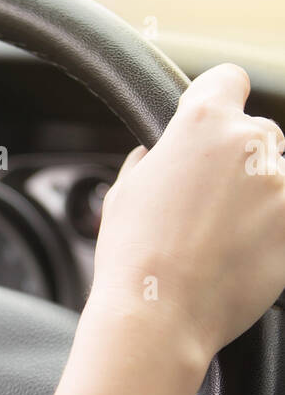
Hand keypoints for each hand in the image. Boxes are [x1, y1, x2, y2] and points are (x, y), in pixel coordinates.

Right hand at [89, 63, 284, 365]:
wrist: (159, 315)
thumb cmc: (134, 256)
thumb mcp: (126, 191)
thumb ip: (153, 159)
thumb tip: (159, 155)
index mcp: (202, 122)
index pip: (230, 79)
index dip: (221, 98)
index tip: (216, 121)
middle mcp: (249, 143)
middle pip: (259, 133)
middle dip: (241, 160)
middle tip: (210, 203)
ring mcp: (281, 186)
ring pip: (276, 180)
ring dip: (259, 200)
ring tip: (224, 240)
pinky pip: (284, 219)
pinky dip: (271, 233)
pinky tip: (241, 258)